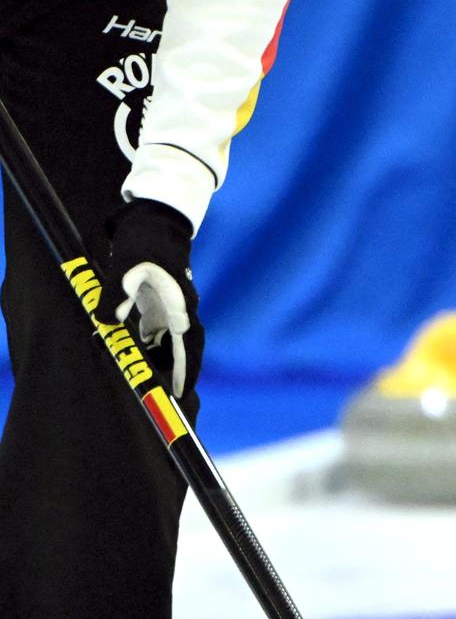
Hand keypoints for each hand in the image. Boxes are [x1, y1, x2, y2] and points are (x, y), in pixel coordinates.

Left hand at [105, 199, 197, 396]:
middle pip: (187, 348)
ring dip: (169, 364)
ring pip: (175, 343)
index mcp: (179, 303)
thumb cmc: (142, 241)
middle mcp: (181, 309)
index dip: (185, 369)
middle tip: (176, 399)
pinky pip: (161, 333)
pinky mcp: (160, 303)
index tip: (181, 391)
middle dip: (183, 373)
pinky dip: (156, 349)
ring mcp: (172, 307)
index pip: (187, 344)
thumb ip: (115, 295)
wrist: (154, 219)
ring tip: (161, 387)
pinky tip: (145, 360)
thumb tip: (105, 323)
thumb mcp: (125, 265)